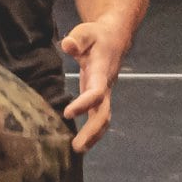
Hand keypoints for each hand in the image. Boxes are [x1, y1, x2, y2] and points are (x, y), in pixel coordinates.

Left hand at [61, 20, 129, 152]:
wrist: (114, 38)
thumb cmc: (96, 35)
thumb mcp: (86, 31)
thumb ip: (77, 39)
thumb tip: (67, 45)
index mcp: (101, 72)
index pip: (95, 92)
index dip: (83, 104)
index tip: (67, 113)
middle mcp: (105, 86)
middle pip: (103, 113)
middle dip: (92, 131)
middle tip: (77, 147)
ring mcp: (104, 93)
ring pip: (103, 119)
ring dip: (93, 136)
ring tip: (77, 150)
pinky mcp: (100, 97)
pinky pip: (98, 117)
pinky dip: (92, 132)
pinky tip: (79, 142)